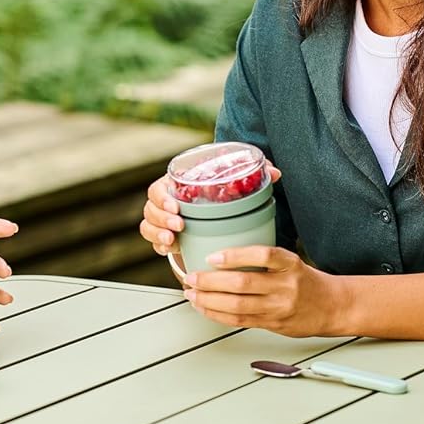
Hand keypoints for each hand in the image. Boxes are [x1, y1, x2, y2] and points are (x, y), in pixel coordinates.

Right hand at [139, 166, 281, 256]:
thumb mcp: (234, 183)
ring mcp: (164, 221)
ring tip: (172, 241)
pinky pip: (154, 242)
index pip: (158, 188)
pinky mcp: (165, 237)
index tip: (177, 206)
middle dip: (162, 218)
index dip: (163, 198)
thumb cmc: (219, 193)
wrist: (214, 212)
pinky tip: (170, 250)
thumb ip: (252, 175)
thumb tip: (275, 172)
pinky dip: (159, 247)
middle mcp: (166, 202)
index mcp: (176, 185)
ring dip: (158, 234)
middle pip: (151, 208)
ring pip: (148, 226)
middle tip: (178, 226)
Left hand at [181, 245, 345, 336]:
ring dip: (209, 301)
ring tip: (192, 294)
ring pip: (238, 305)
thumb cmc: (307, 281)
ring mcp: (279, 307)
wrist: (333, 306)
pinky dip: (219, 315)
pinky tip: (205, 308)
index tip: (213, 256)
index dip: (235, 256)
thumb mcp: (290, 262)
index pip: (262, 255)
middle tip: (192, 277)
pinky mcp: (274, 324)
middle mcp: (285, 285)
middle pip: (243, 283)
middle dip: (211, 281)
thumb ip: (263, 260)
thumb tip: (222, 256)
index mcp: (290, 264)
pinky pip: (241, 320)